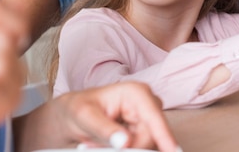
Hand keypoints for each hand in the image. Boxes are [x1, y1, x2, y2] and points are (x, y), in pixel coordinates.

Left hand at [14, 81, 180, 151]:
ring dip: (128, 148)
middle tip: (103, 145)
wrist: (73, 114)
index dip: (165, 136)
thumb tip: (125, 142)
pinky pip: (143, 146)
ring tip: (100, 143)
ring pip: (148, 143)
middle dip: (132, 146)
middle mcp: (147, 102)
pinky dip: (129, 149)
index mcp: (136, 92)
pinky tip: (110, 145)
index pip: (155, 118)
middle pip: (152, 135)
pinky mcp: (144, 129)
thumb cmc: (78, 109)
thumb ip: (105, 129)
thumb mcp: (86, 118)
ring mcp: (147, 116)